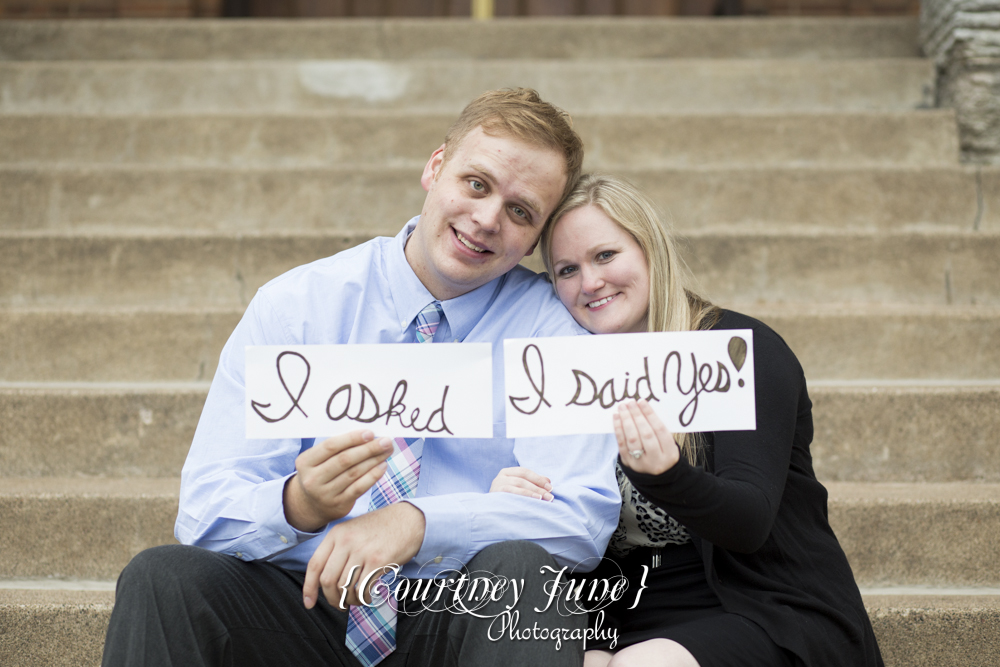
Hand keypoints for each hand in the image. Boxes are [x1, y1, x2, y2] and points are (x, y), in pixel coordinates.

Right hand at [283, 430, 392, 532]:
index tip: (370, 433)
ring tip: (387, 451)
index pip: (330, 446)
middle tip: (386, 441)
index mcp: (305, 462)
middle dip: (368, 449)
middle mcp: (313, 479)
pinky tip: (383, 466)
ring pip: (354, 473)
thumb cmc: (320, 473)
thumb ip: (337, 448)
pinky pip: (359, 488)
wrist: (311, 505)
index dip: (351, 438)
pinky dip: (372, 476)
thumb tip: (368, 436)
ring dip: (374, 460)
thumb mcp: (318, 460)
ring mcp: (325, 494)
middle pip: (344, 460)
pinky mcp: (339, 504)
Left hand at [302, 502, 425, 609]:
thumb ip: (338, 550)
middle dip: (332, 599)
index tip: (309, 603)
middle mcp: (346, 541)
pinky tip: (367, 597)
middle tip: (340, 604)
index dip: (309, 588)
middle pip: (328, 580)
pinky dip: (362, 598)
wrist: (408, 519)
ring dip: (349, 601)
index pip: (314, 565)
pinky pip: (362, 588)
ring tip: (355, 601)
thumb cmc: (381, 528)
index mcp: (336, 534)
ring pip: (345, 587)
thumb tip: (325, 581)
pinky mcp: (378, 560)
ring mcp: (362, 550)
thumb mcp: (353, 530)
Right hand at [489, 467, 553, 500]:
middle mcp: (501, 476)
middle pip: (523, 478)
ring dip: (533, 491)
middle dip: (538, 486)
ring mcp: (497, 484)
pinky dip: (525, 495)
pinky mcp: (496, 493)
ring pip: (519, 483)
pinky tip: (535, 499)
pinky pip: (512, 492)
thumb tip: (548, 481)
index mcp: (507, 472)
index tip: (550, 487)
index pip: (525, 472)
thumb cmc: (507, 499)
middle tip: (550, 495)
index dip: (538, 478)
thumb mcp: (519, 489)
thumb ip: (532, 484)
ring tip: (543, 498)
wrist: (489, 512)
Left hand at [614, 399, 680, 475]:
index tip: (642, 401)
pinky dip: (618, 429)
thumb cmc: (663, 453)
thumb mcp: (668, 444)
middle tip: (630, 402)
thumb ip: (658, 429)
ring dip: (626, 421)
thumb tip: (642, 408)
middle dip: (636, 416)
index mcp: (670, 453)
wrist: (658, 478)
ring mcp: (641, 463)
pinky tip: (617, 417)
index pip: (660, 430)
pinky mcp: (628, 464)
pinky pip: (622, 445)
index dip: (650, 415)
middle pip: (646, 434)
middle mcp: (656, 460)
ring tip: (622, 407)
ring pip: (632, 440)